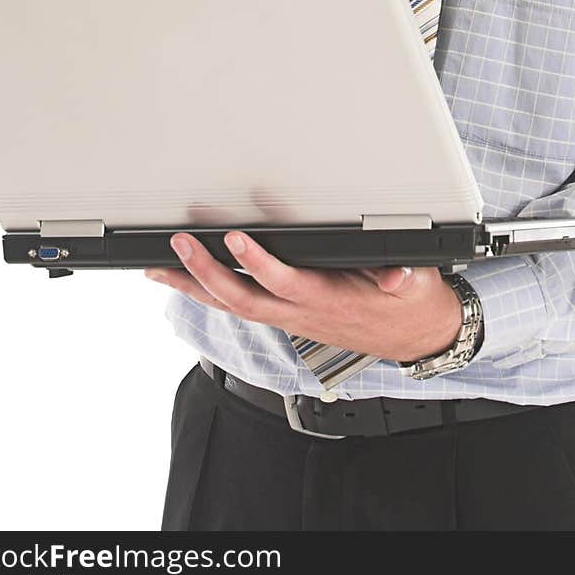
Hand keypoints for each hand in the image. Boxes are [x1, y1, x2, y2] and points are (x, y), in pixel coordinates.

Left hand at [144, 230, 463, 361]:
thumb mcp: (414, 284)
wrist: (413, 335)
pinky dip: (208, 295)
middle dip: (207, 274)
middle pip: (244, 299)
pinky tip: (186, 282)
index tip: (235, 239)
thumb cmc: (408, 303)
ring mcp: (290, 318)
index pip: (285, 283)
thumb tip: (397, 277)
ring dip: (195, 288)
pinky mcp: (286, 316)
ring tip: (160, 269)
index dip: (258, 264)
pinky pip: (240, 307)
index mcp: (329, 301)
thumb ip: (402, 277)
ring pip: (234, 306)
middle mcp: (301, 314)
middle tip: (180, 246)